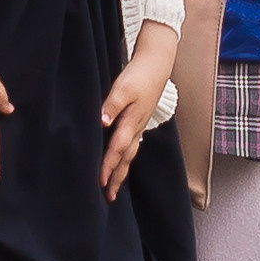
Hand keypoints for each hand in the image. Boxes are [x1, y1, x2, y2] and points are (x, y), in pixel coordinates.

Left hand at [98, 22, 178, 198]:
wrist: (158, 63)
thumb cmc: (139, 74)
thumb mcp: (124, 87)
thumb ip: (112, 105)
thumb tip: (102, 123)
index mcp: (132, 121)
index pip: (118, 148)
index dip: (109, 166)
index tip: (101, 182)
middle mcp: (137, 127)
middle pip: (126, 158)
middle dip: (117, 177)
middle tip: (109, 197)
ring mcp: (140, 125)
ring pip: (130, 154)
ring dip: (122, 171)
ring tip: (114, 188)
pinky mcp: (140, 121)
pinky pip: (132, 146)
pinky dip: (126, 158)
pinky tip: (123, 162)